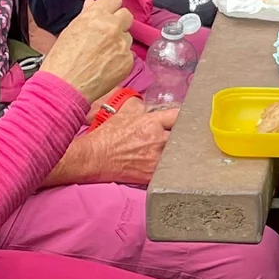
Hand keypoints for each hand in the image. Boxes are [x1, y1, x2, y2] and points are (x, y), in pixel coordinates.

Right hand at [37, 0, 136, 103]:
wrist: (65, 87)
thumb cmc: (61, 60)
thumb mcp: (70, 30)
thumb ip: (86, 15)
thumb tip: (92, 3)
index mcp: (96, 16)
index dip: (110, 7)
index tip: (107, 13)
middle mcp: (113, 28)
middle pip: (126, 15)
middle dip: (118, 22)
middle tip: (106, 33)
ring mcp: (122, 45)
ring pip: (127, 36)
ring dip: (119, 41)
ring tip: (102, 53)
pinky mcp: (128, 62)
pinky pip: (128, 54)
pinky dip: (120, 58)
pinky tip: (105, 65)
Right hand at [51, 95, 177, 187]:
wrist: (96, 157)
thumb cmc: (108, 135)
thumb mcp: (123, 113)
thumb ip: (139, 106)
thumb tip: (145, 103)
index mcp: (152, 122)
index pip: (179, 116)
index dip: (182, 117)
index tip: (181, 121)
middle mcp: (158, 140)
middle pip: (183, 137)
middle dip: (182, 136)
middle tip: (180, 138)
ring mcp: (157, 159)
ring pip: (178, 155)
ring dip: (177, 153)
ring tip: (176, 153)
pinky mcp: (153, 174)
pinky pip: (169, 170)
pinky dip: (169, 168)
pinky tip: (168, 167)